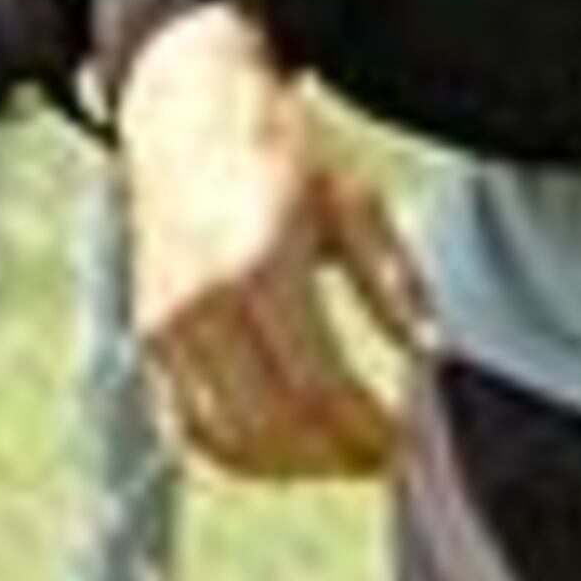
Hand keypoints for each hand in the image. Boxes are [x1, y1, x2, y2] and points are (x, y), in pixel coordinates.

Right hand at [120, 2, 434, 481]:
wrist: (187, 113)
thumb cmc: (281, 152)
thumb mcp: (355, 199)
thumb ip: (393, 281)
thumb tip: (432, 353)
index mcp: (257, 265)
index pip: (318, 386)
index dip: (368, 429)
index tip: (410, 442)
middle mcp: (200, 303)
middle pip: (272, 426)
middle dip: (336, 456)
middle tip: (386, 456)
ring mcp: (165, 326)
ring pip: (227, 440)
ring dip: (292, 466)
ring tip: (345, 455)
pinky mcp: (149, 338)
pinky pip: (190, 425)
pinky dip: (241, 452)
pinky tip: (291, 445)